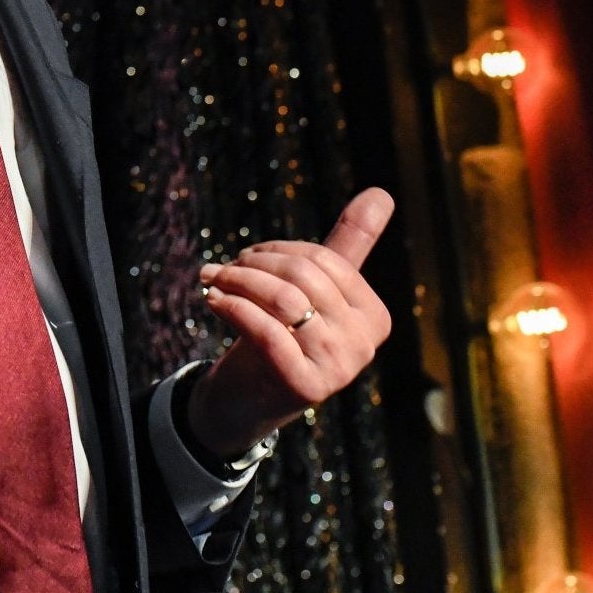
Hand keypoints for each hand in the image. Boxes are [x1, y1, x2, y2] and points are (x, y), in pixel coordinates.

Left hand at [185, 188, 394, 462]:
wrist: (248, 400)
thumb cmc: (283, 336)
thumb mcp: (315, 290)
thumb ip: (349, 244)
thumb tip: (381, 192)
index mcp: (375, 317)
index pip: (327, 260)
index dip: (280, 250)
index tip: (247, 255)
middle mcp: (365, 345)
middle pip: (304, 276)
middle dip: (255, 263)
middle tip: (222, 267)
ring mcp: (340, 369)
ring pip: (284, 300)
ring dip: (237, 281)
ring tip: (211, 280)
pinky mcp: (306, 387)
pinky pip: (266, 331)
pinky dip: (232, 307)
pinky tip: (212, 301)